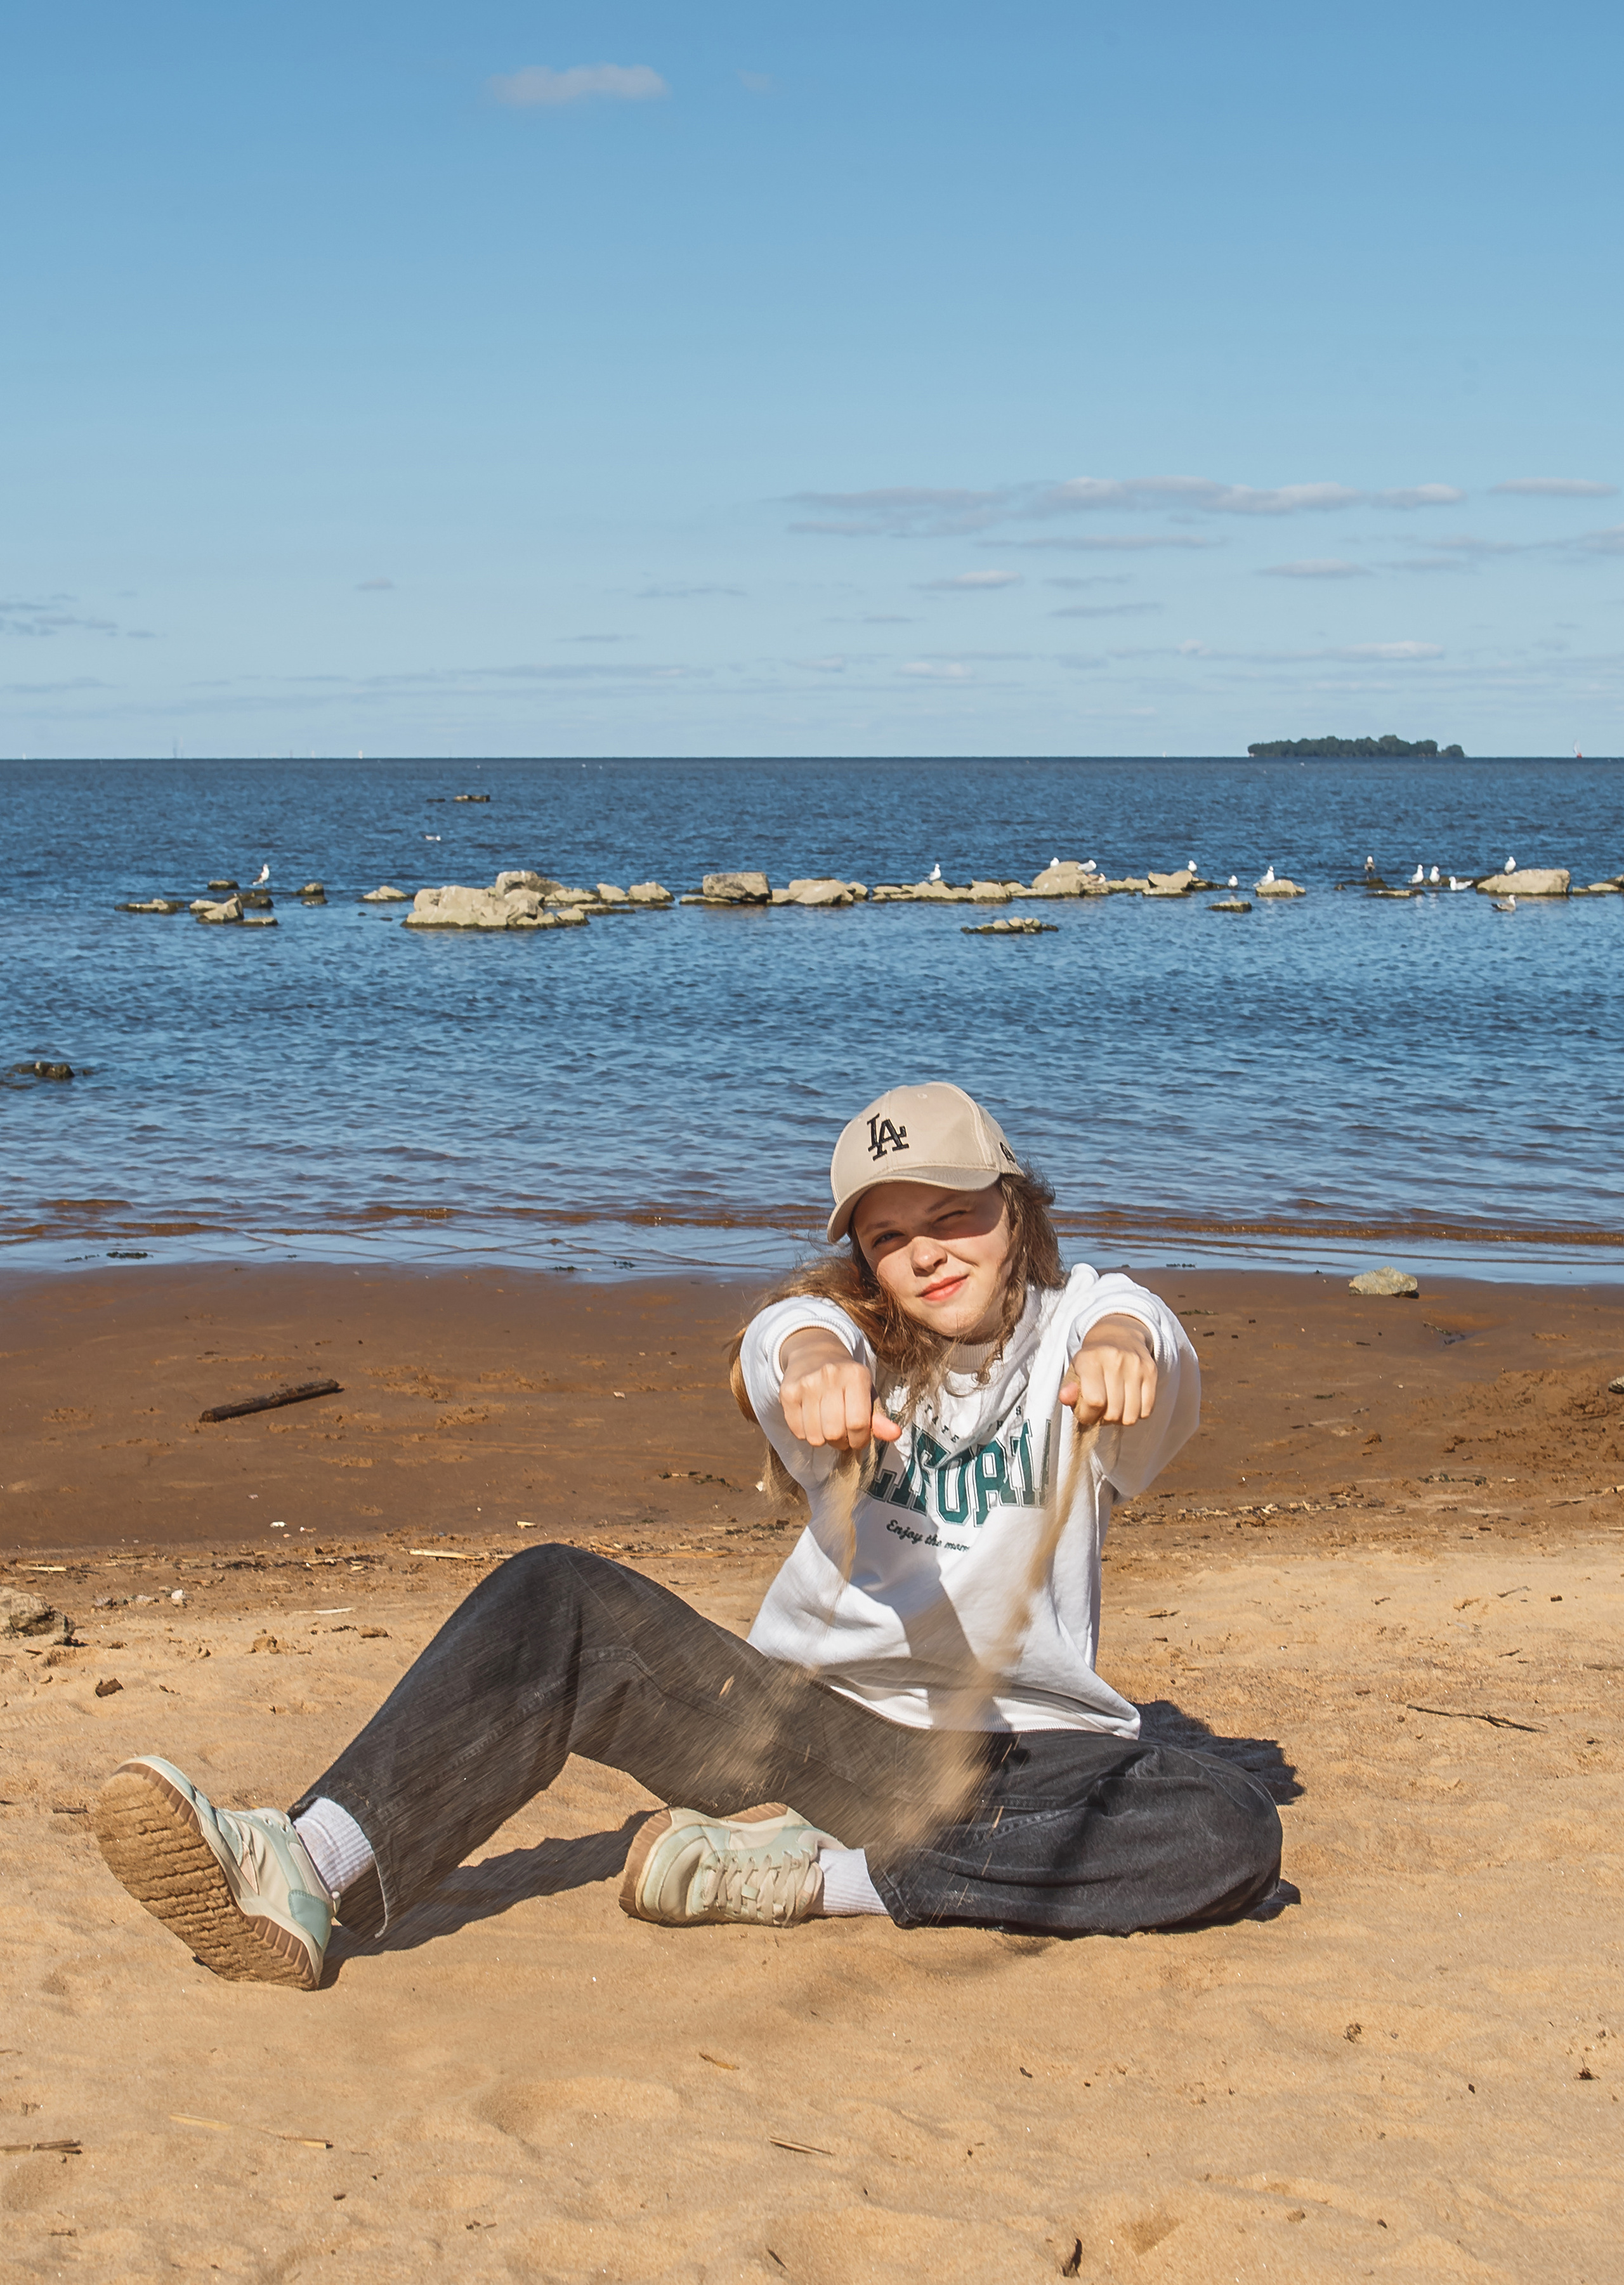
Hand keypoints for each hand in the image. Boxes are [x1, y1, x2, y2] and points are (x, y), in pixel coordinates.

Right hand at [779, 1329, 902, 1451]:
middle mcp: (830, 1375)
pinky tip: (811, 1419)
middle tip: (842, 1433)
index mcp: (856, 1375)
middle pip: (835, 1432)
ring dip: (823, 1439)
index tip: (858, 1438)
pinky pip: (797, 1431)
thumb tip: (895, 1434)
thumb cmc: (847, 1382)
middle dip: (841, 1441)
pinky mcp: (787, 1391)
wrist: (815, 1354)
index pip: (858, 1424)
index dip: (859, 1440)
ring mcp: (806, 1383)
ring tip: (827, 1425)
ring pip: (815, 1436)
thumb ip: (880, 1418)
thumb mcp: (867, 1395)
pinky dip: (806, 1433)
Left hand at [1059, 1315, 1157, 1427]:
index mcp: (1091, 1359)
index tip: (1086, 1414)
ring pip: (1131, 1416)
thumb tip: (1065, 1398)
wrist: (1119, 1335)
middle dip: (1104, 1419)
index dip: (1088, 1416)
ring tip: (1114, 1408)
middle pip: (1113, 1412)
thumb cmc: (1093, 1361)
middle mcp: (1115, 1360)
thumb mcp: (1076, 1371)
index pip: (1094, 1401)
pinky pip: (1147, 1410)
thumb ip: (1069, 1389)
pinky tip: (1128, 1404)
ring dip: (1120, 1419)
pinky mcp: (1151, 1371)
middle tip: (1100, 1411)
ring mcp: (1136, 1366)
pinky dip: (1136, 1414)